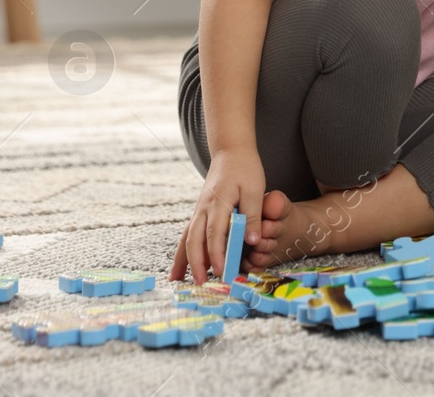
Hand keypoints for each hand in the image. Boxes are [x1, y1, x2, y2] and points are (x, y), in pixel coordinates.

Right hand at [171, 147, 264, 282]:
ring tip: (178, 280)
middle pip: (195, 239)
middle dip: (197, 263)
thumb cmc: (245, 169)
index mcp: (218, 202)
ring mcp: (198, 210)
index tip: (222, 271)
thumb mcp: (255, 189)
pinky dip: (182, 250)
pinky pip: (187, 234)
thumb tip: (252, 241)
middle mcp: (203, 208)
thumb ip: (253, 215)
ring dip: (183, 259)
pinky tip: (180, 265)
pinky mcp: (199, 212)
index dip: (218, 253)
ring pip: (186, 238)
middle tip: (201, 283)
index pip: (215, 233)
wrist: (231, 151)